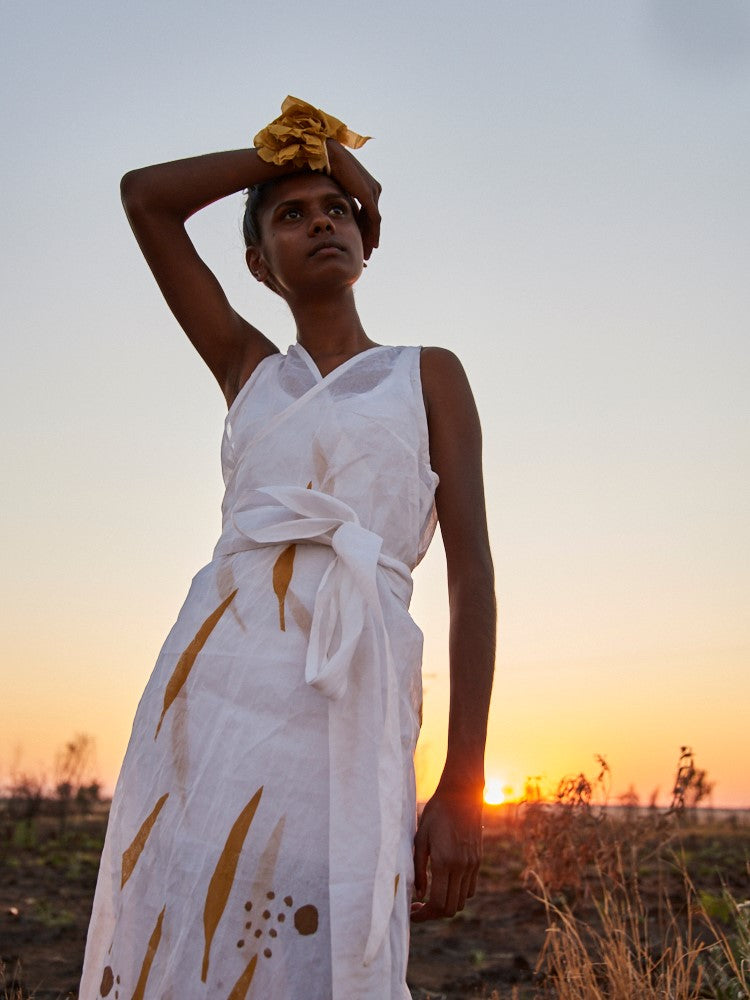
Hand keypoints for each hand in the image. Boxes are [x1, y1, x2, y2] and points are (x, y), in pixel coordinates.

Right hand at [326, 140, 381, 259]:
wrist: (325, 153)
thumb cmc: (323, 167)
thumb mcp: (333, 187)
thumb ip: (336, 199)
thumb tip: (329, 212)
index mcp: (367, 186)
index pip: (367, 214)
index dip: (364, 230)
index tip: (360, 244)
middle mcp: (374, 188)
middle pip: (372, 220)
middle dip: (368, 238)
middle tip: (366, 255)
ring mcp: (373, 191)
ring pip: (374, 222)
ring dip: (371, 239)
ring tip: (366, 254)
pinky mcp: (369, 195)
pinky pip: (373, 220)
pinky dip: (372, 233)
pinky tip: (370, 246)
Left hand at [411, 785, 482, 921]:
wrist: (461, 795)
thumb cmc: (435, 814)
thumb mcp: (420, 839)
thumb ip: (418, 869)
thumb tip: (419, 895)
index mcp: (445, 862)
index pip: (437, 904)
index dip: (424, 915)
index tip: (412, 913)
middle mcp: (462, 867)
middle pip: (451, 908)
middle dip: (433, 913)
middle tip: (419, 906)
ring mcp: (472, 865)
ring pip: (462, 901)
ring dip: (446, 904)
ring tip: (430, 896)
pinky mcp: (478, 861)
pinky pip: (470, 888)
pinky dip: (458, 894)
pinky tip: (445, 883)